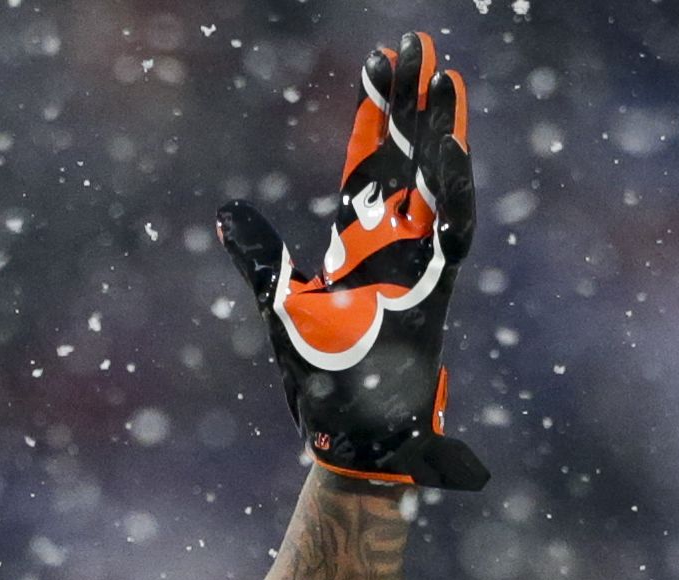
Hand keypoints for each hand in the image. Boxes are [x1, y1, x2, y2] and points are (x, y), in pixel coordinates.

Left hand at [217, 32, 485, 489]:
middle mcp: (397, 243)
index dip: (377, 113)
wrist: (352, 436)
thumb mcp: (277, 303)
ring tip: (445, 77)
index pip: (371, 161)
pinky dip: (452, 193)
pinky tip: (449, 152)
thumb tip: (226, 210)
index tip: (382, 63)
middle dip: (415, 101)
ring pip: (438, 182)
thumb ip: (259, 255)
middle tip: (422, 45)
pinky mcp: (437, 291)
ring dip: (440, 131)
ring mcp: (422, 263)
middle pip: (410, 156)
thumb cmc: (318, 379)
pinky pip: (451, 232)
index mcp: (360, 240)